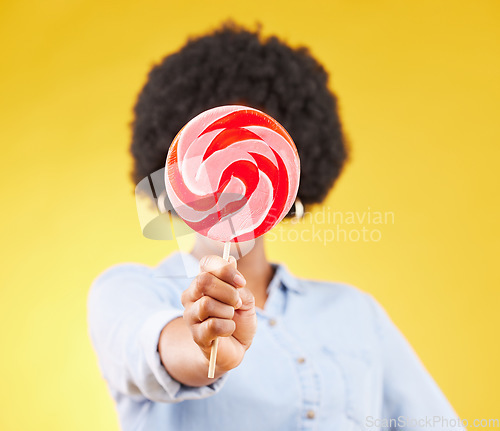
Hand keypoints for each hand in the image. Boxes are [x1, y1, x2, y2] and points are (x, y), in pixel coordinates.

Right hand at [181, 255, 256, 371]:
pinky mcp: (196, 335)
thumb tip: (230, 260)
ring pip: (207, 304)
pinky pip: (213, 325)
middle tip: (237, 302)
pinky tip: (228, 330)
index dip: (225, 269)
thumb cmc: (239, 319)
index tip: (241, 282)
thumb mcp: (245, 298)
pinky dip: (228, 327)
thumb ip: (237, 283)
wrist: (237, 347)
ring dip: (228, 311)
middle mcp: (192, 295)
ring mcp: (191, 315)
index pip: (206, 263)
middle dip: (228, 291)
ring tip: (230, 317)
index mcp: (203, 281)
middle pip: (203, 281)